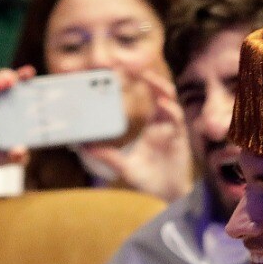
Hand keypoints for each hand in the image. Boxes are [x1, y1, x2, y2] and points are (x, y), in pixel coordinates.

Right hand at [0, 65, 35, 177]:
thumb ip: (15, 157)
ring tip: (3, 84)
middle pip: (2, 78)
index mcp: (8, 109)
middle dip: (9, 74)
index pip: (18, 88)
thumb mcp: (3, 159)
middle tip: (14, 80)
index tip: (30, 73)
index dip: (24, 78)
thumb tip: (21, 152)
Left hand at [77, 70, 192, 201]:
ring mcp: (172, 129)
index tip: (126, 70)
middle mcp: (163, 123)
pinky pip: (176, 119)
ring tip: (148, 77)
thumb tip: (82, 147)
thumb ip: (106, 155)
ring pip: (170, 101)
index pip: (148, 97)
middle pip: (161, 92)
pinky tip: (161, 103)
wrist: (167, 196)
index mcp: (152, 126)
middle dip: (151, 78)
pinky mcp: (180, 138)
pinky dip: (170, 109)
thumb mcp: (123, 166)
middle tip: (135, 67)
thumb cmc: (148, 181)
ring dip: (160, 88)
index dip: (141, 82)